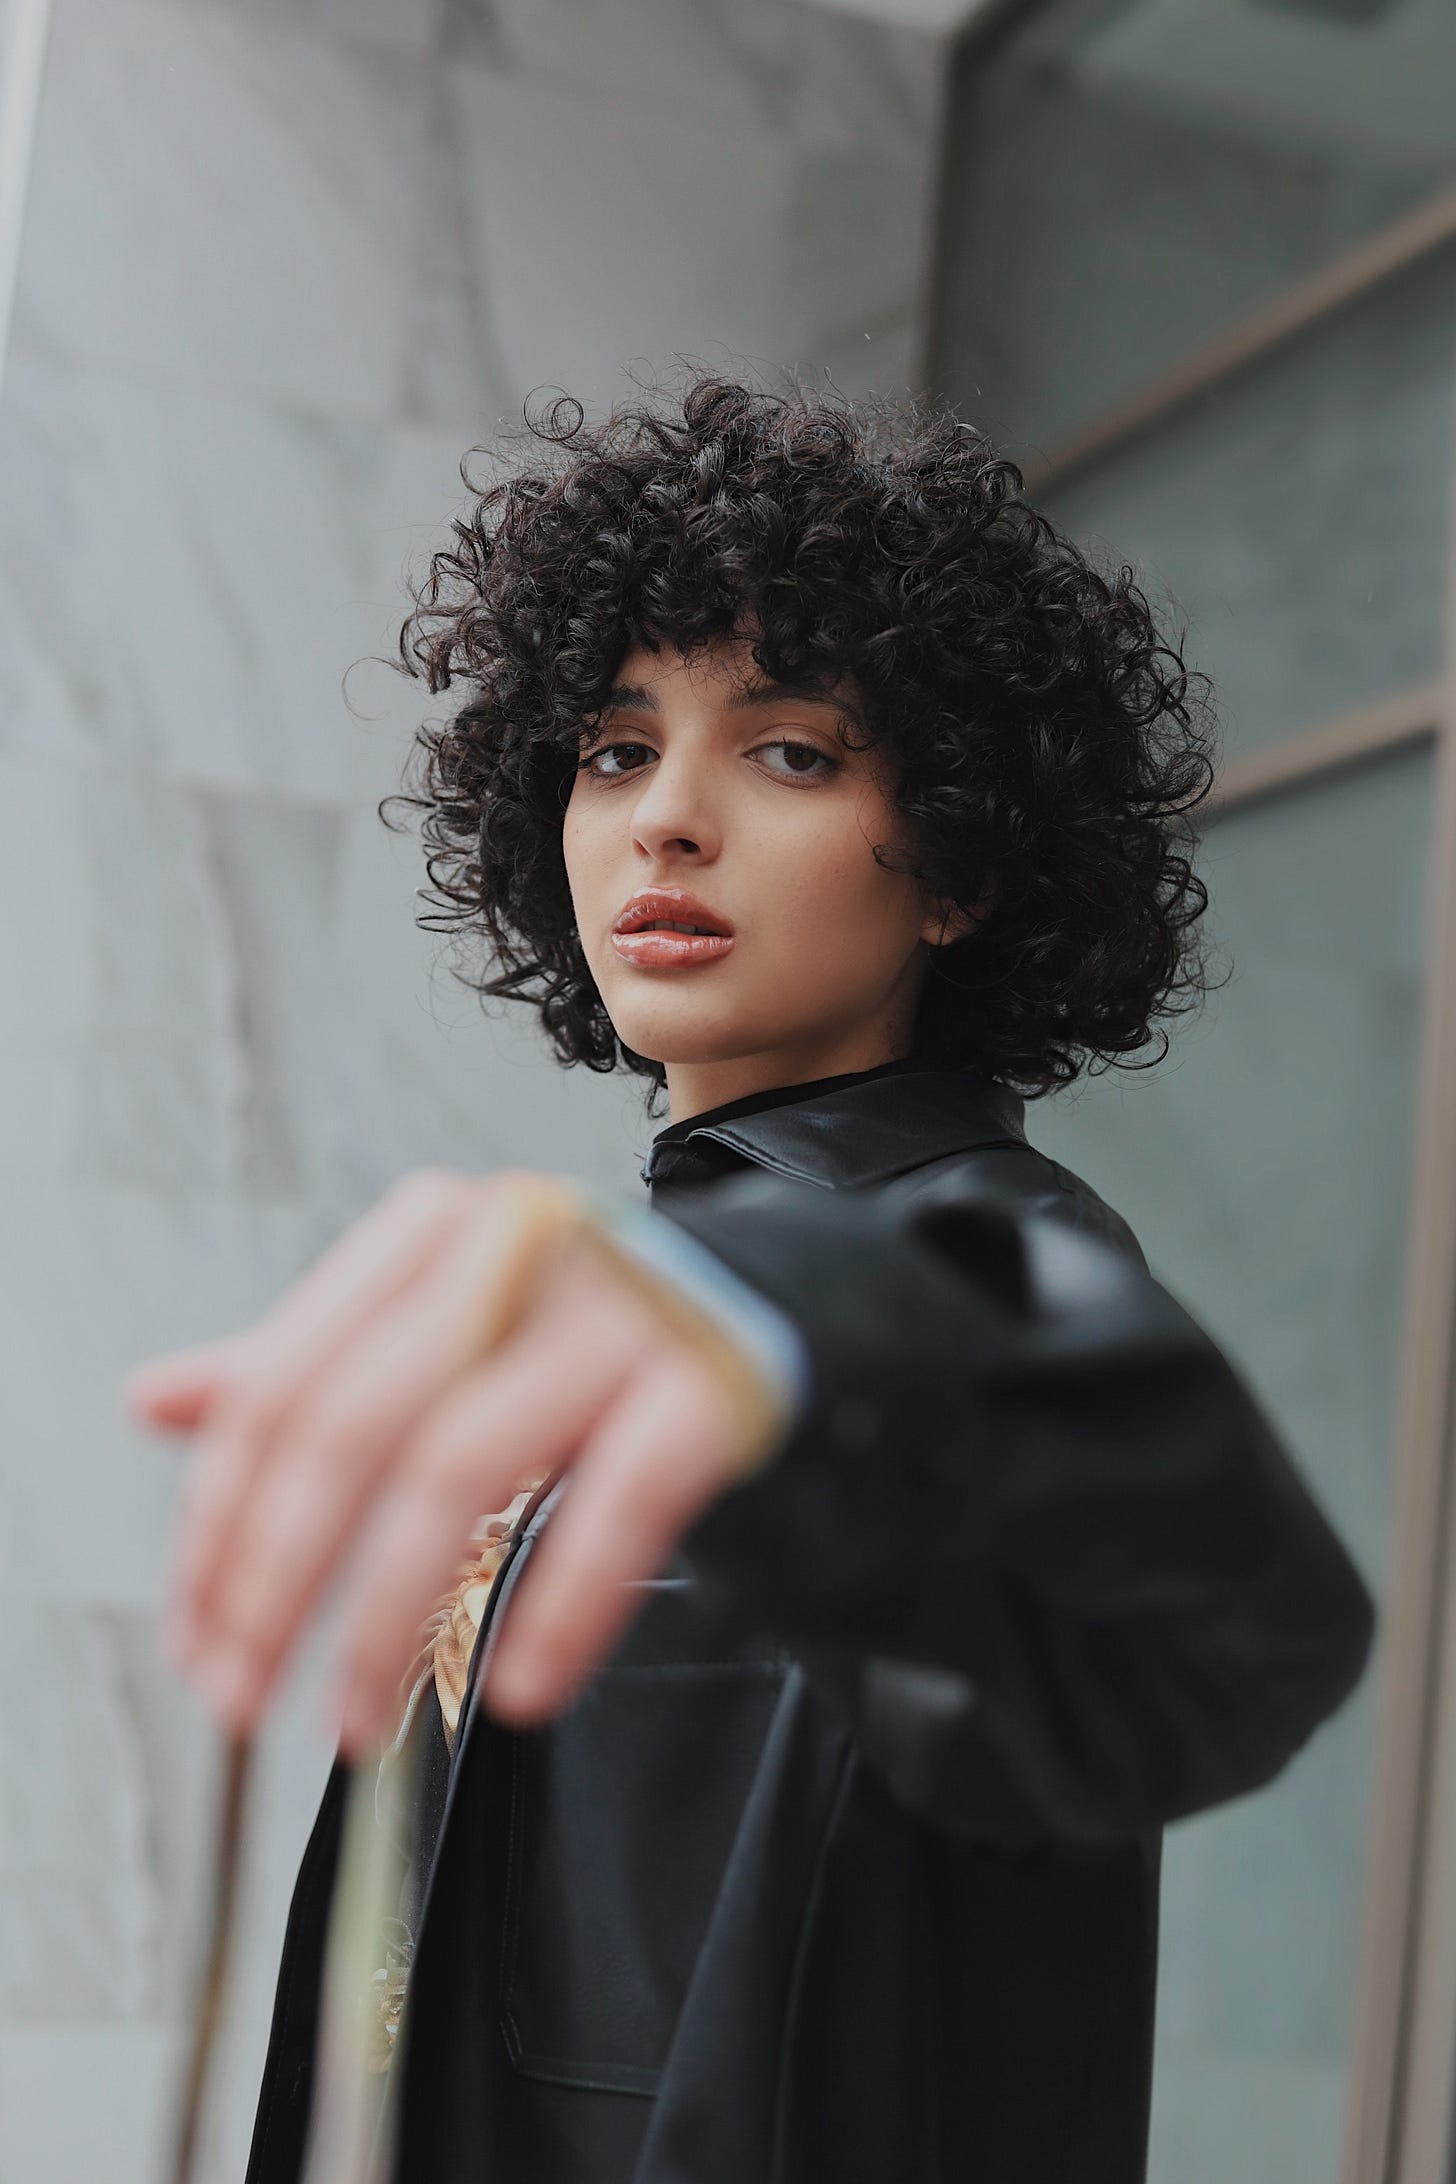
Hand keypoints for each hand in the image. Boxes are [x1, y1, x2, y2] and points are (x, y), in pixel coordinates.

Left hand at [122, 1168, 762, 1753]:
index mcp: (433, 1233)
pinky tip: (521, 1686)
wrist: (785, 1297)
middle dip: (279, 1580)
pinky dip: (562, 1601)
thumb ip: (306, 1365)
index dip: (221, 1525)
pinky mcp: (708, 1378)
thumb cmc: (588, 1330)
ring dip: (390, 1613)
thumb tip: (153, 1401)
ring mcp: (617, 1310)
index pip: (282, 1386)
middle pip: (352, 1426)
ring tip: (357, 1719)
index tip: (198, 1637)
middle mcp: (517, 1249)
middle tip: (244, 1699)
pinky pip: (618, 1501)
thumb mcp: (444, 1328)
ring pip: (461, 1466)